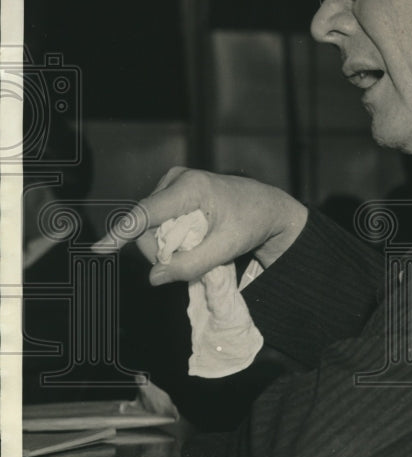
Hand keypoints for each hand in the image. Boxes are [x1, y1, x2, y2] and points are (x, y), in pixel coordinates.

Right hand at [92, 167, 307, 284]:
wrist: (267, 207)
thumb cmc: (251, 223)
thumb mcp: (226, 249)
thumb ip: (191, 265)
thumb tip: (155, 277)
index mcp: (190, 187)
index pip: (146, 214)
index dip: (122, 234)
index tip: (100, 249)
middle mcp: (177, 179)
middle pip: (147, 225)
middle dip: (162, 249)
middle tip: (195, 258)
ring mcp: (174, 182)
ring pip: (152, 225)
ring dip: (169, 244)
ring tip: (200, 245)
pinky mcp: (174, 190)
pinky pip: (159, 220)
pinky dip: (172, 236)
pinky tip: (194, 238)